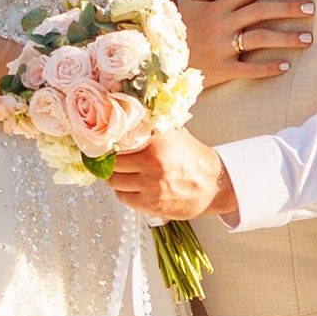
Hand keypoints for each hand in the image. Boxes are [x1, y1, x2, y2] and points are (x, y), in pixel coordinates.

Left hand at [110, 123, 238, 223]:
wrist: (214, 186)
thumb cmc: (193, 158)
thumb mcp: (175, 133)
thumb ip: (152, 124)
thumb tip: (126, 110)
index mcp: (159, 141)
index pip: (119, 139)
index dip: (108, 142)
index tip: (102, 142)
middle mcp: (154, 162)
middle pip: (112, 162)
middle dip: (109, 160)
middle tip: (108, 158)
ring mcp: (152, 186)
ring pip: (114, 180)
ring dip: (114, 176)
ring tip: (120, 171)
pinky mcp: (152, 205)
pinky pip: (123, 197)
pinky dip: (122, 191)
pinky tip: (130, 185)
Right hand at [180, 0, 313, 91]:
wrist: (159, 59)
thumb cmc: (179, 29)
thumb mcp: (191, 1)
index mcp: (217, 7)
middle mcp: (222, 24)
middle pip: (259, 11)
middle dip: (287, 7)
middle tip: (311, 7)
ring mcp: (222, 47)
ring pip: (258, 39)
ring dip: (285, 38)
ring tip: (308, 38)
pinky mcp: (222, 69)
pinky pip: (248, 69)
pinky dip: (267, 68)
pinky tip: (286, 66)